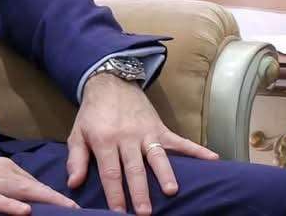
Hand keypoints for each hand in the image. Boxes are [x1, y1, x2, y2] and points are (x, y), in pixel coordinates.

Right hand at [0, 153, 79, 214]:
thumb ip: (3, 188)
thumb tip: (23, 202)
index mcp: (4, 168)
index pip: (34, 183)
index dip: (53, 195)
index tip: (71, 206)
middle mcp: (0, 171)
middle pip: (34, 186)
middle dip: (56, 198)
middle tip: (77, 209)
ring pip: (21, 191)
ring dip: (44, 200)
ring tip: (65, 209)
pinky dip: (10, 206)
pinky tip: (25, 212)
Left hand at [66, 71, 217, 214]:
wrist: (111, 81)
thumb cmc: (93, 113)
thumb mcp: (77, 133)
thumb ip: (77, 158)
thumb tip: (74, 183)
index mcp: (105, 140)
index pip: (111, 172)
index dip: (115, 193)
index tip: (118, 213)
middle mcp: (128, 137)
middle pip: (135, 168)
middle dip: (140, 191)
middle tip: (145, 212)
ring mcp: (146, 132)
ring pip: (156, 156)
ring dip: (164, 173)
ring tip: (172, 190)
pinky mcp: (160, 127)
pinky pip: (179, 140)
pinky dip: (196, 150)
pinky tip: (212, 158)